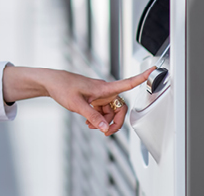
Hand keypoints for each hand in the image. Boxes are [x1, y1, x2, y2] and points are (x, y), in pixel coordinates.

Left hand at [3, 67, 153, 135]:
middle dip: (115, 121)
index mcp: (103, 88)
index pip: (127, 83)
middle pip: (119, 108)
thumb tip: (105, 128)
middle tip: (106, 132)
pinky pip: (102, 111)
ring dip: (104, 122)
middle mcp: (104, 91)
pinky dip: (98, 119)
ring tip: (91, 126)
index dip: (141, 78)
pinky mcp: (93, 99)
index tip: (153, 70)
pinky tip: (89, 123)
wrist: (51, 83)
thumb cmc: (62, 87)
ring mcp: (99, 96)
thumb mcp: (77, 105)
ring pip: (110, 112)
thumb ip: (92, 117)